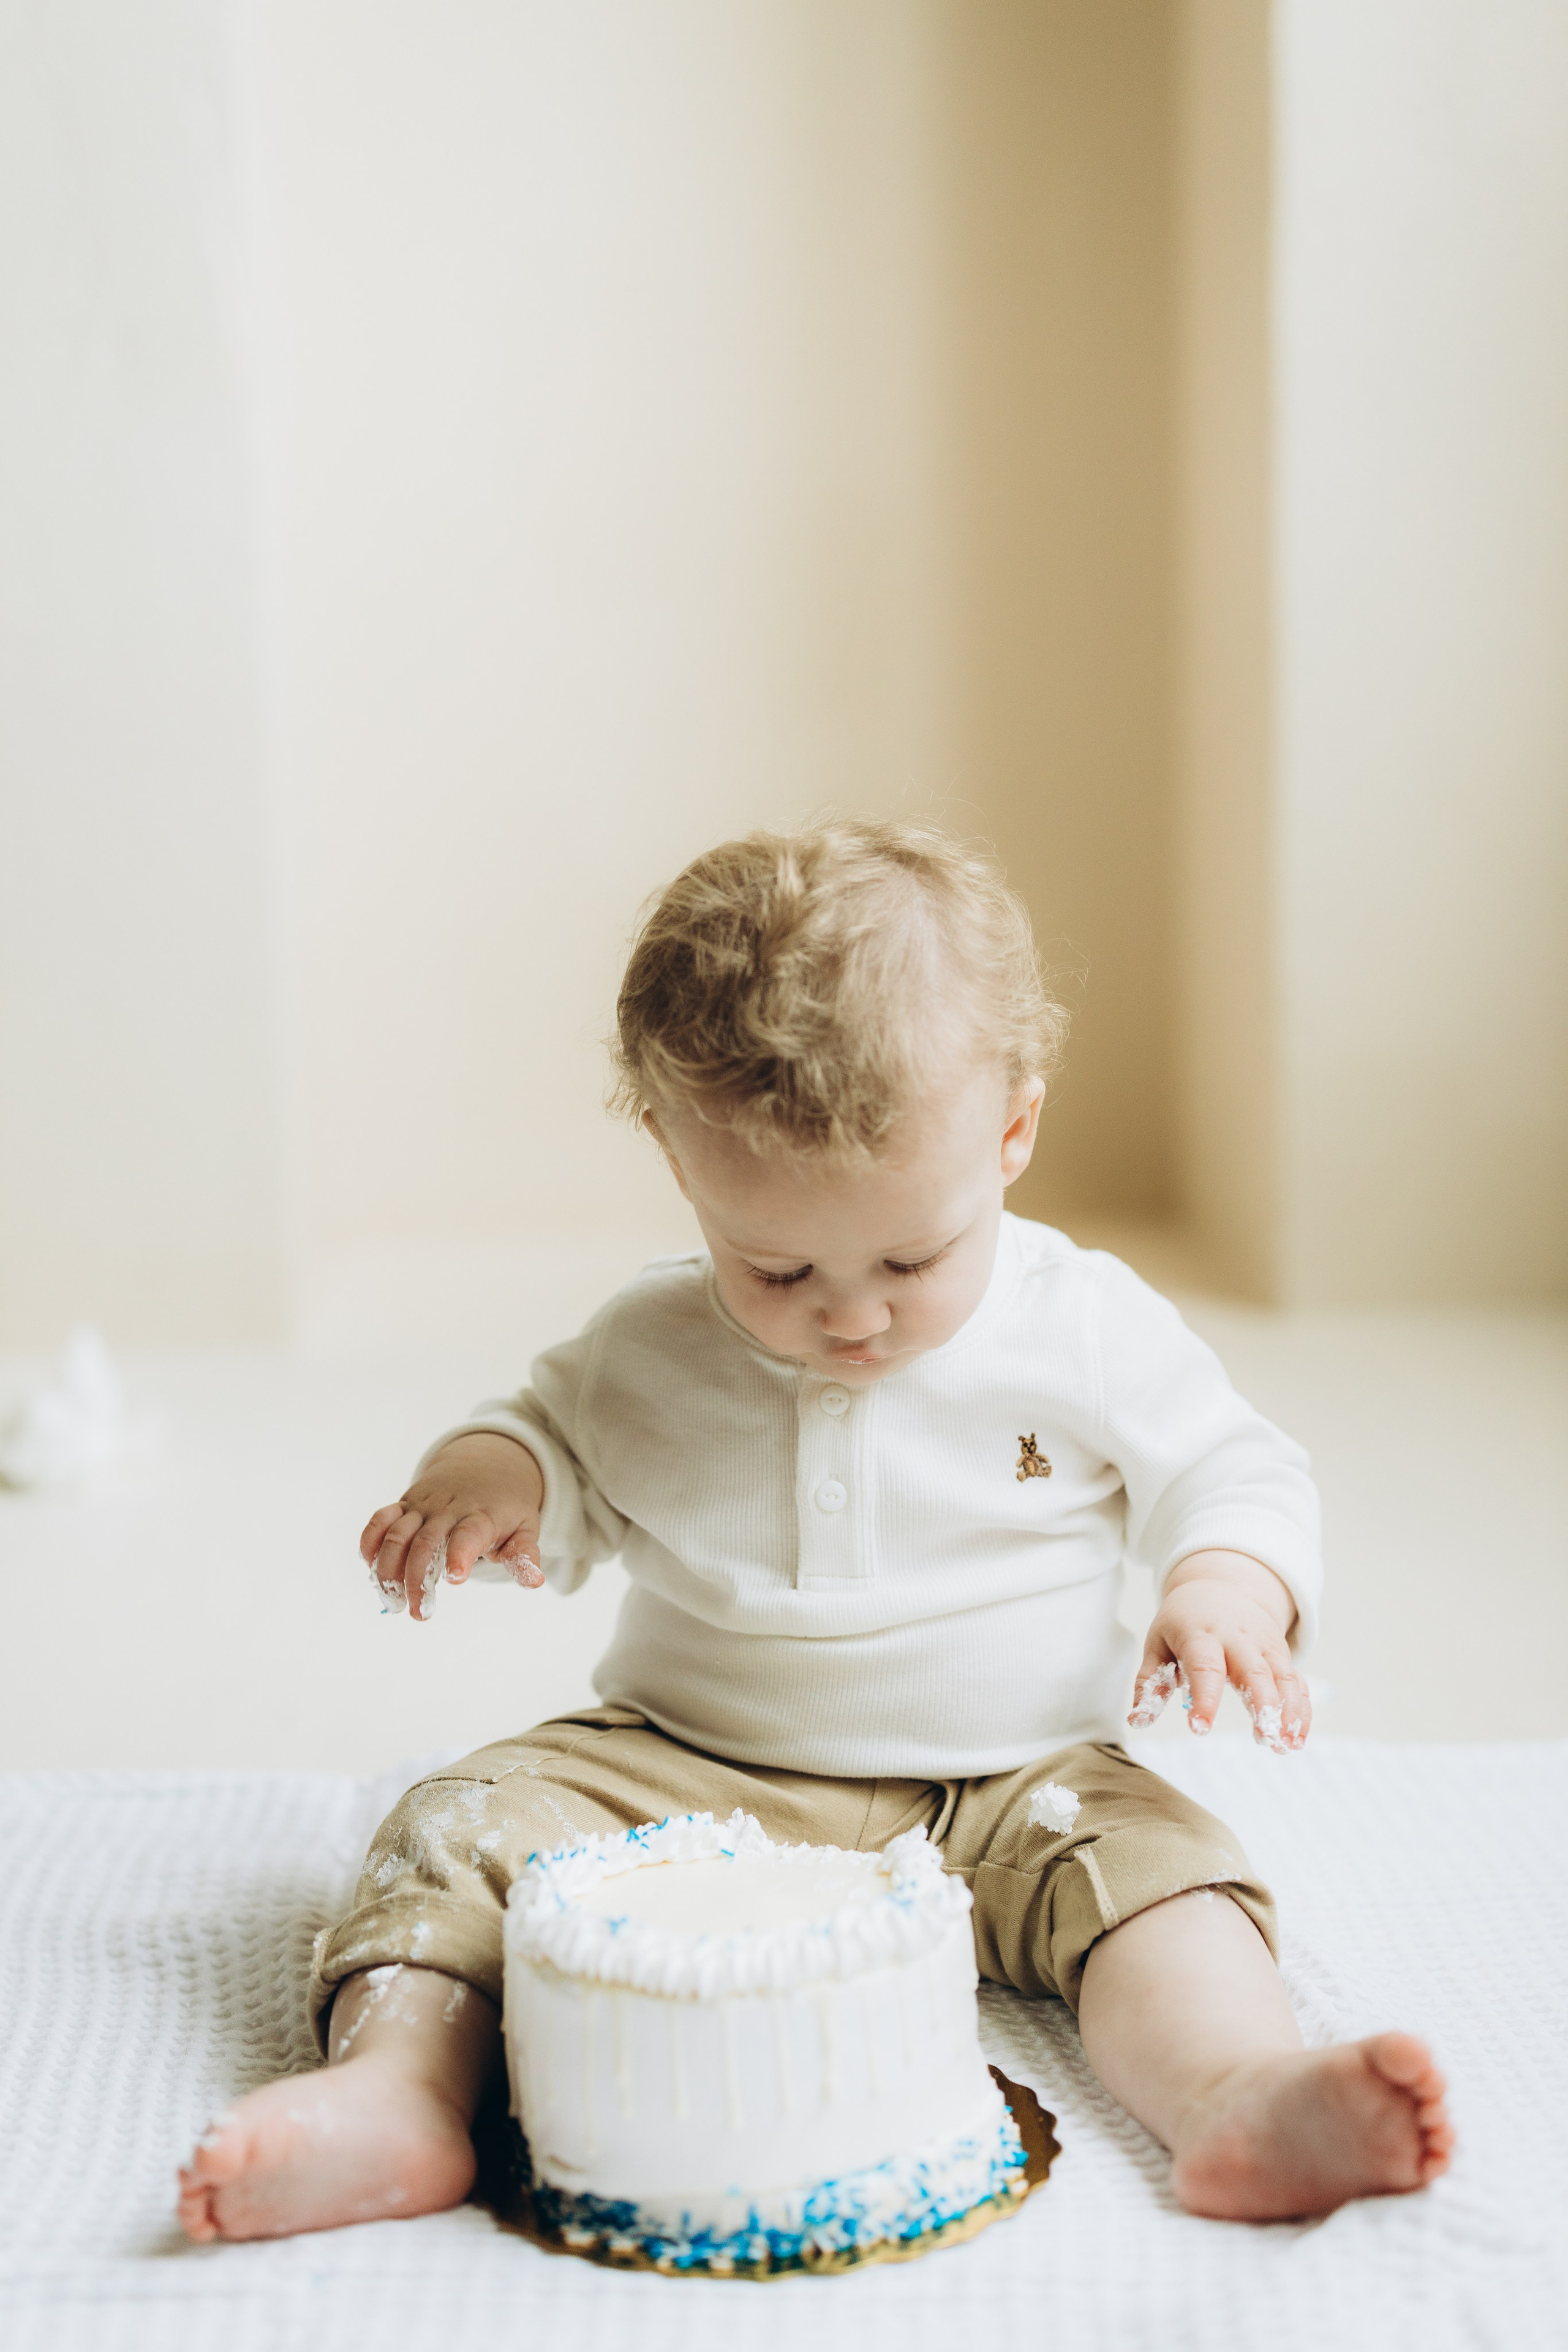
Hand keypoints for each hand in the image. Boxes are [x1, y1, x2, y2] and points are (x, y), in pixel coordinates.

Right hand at [359, 1434, 545, 1622]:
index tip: (455, 1578)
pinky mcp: (404, 1505)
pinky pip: (380, 1520)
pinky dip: (369, 1542)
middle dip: (417, 1579)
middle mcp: (448, 1509)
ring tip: (392, 1603)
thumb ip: (524, 1555)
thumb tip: (534, 1582)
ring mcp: (422, 1506)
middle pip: (425, 1542)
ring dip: (388, 1570)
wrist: (485, 1464)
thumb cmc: (505, 1506)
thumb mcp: (524, 1527)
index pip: (468, 1533)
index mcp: (481, 1515)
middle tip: (419, 1613)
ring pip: (397, 1534)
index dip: (461, 1553)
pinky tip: (370, 1569)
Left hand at [1128, 1549, 1308, 1751]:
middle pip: (1255, 1671)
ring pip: (1283, 1676)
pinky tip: (1296, 1737)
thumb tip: (1136, 1720)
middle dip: (1264, 1705)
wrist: (1218, 1586)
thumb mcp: (1158, 1643)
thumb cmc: (1183, 1622)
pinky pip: (1296, 1680)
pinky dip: (1301, 1708)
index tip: (1200, 1729)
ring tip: (1286, 1745)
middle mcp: (1237, 1637)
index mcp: (1201, 1634)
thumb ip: (1149, 1683)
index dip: (1204, 1698)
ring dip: (1289, 1711)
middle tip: (1266, 1740)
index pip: (1205, 1666)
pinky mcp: (1280, 1652)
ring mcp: (1264, 1644)